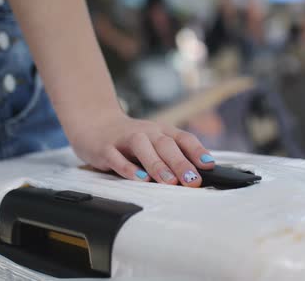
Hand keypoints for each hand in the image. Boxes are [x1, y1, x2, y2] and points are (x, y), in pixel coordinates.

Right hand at [67, 111, 214, 186]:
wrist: (95, 124)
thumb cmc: (131, 139)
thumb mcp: (155, 143)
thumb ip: (173, 156)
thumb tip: (197, 176)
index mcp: (162, 131)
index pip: (183, 138)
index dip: (197, 151)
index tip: (209, 165)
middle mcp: (147, 133)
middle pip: (166, 145)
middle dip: (181, 163)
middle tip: (193, 180)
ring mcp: (125, 139)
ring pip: (143, 148)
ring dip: (158, 165)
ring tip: (169, 181)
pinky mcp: (106, 149)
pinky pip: (117, 158)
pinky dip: (128, 168)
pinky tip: (139, 178)